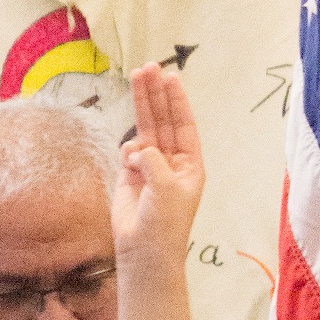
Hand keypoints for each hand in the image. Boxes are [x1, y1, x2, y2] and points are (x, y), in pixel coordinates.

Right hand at [113, 65, 206, 275]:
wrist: (143, 252)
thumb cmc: (165, 225)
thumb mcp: (167, 189)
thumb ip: (155, 161)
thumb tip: (140, 148)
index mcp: (190, 164)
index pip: (184, 125)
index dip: (177, 101)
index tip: (171, 77)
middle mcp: (172, 162)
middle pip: (164, 120)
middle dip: (157, 94)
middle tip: (150, 67)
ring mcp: (150, 167)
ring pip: (145, 129)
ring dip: (141, 104)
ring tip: (137, 75)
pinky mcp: (129, 175)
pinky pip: (128, 151)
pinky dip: (128, 150)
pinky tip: (131, 162)